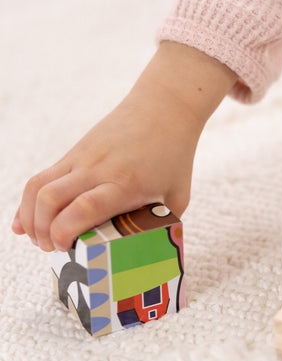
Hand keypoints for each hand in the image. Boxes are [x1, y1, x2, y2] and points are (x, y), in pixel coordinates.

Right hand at [12, 42, 236, 251]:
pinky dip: (30, 201)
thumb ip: (161, 224)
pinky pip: (42, 177)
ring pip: (38, 186)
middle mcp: (98, 169)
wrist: (164, 109)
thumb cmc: (175, 156)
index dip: (65, 232)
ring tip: (38, 239)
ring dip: (30, 217)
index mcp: (126, 183)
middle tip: (51, 249)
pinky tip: (26, 222)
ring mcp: (82, 158)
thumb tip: (149, 251)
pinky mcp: (74, 152)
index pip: (84, 208)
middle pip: (50, 199)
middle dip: (42, 230)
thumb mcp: (177, 196)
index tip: (65, 249)